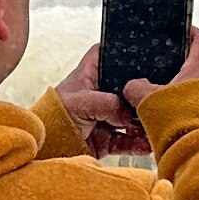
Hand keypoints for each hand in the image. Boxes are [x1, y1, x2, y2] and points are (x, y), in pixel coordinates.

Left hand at [54, 28, 198, 155]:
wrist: (44, 150)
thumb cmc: (52, 118)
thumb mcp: (79, 103)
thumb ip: (106, 103)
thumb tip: (128, 114)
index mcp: (88, 77)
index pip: (104, 55)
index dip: (119, 50)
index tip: (140, 49)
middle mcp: (98, 95)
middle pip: (126, 88)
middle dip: (140, 95)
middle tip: (155, 96)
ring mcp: (103, 117)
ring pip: (130, 117)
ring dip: (142, 122)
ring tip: (154, 125)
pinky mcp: (106, 139)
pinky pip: (127, 140)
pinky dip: (138, 143)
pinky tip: (147, 143)